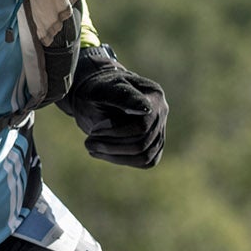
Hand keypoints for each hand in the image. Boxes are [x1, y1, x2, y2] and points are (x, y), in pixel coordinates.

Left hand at [61, 46, 166, 168]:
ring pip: (144, 156)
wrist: (95, 95)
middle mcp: (162, 112)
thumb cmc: (96, 89)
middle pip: (142, 143)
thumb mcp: (102, 90)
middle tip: (88, 142)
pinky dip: (121, 159)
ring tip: (91, 147)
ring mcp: (160, 128)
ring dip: (114, 156)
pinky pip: (145, 162)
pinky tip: (102, 152)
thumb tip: (146, 109)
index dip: (115, 131)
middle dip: (111, 146)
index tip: (94, 130)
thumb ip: (122, 97)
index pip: (141, 125)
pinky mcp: (155, 144)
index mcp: (153, 95)